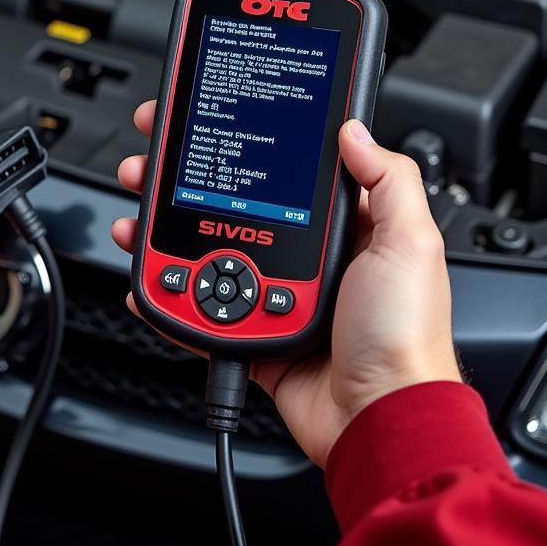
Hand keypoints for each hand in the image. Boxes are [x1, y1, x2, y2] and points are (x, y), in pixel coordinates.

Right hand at [113, 102, 461, 467]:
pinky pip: (202, 308)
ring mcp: (273, 293)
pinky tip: (150, 279)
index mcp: (341, 229)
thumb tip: (355, 131)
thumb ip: (388, 182)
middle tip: (149, 168)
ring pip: (208, 255)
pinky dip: (172, 295)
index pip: (282, 173)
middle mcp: (303, 257)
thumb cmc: (405, 336)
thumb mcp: (410, 244)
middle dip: (183, 186)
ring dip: (165, 237)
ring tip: (137, 222)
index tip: (207, 125)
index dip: (242, 148)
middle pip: (229, 209)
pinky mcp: (252, 332)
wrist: (380, 420)